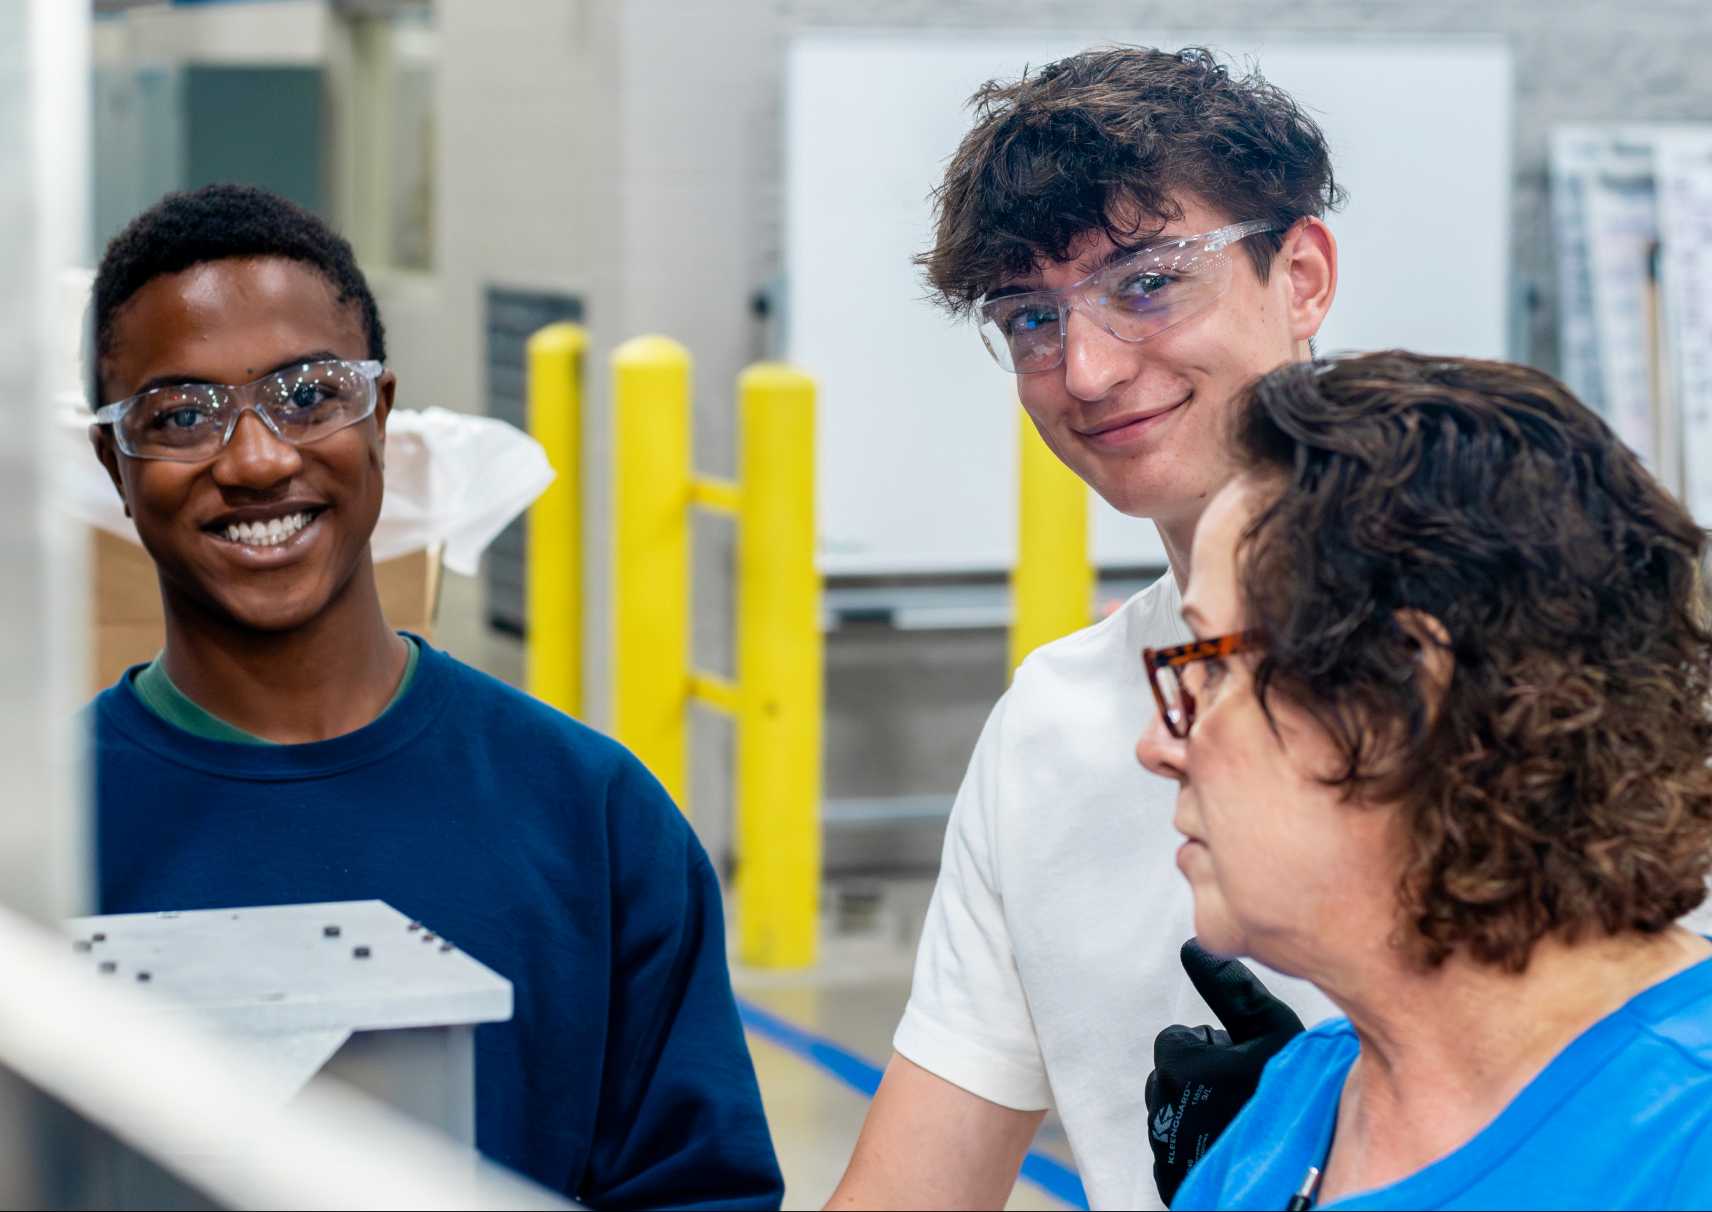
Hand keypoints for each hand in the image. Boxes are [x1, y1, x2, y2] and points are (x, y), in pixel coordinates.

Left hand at [1145, 938, 1305, 1205]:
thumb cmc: (1292, 1098)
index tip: (1242, 1065)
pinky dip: (1195, 1143)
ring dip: (1197, 1109)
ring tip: (1240, 1118)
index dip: (1212, 1047)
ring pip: (1172, 1109)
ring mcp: (1163, 1146)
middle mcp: (1162, 1104)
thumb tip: (1193, 946)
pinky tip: (1229, 1143)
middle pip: (1172, 1074)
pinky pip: (1173, 1148)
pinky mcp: (1168, 1179)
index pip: (1176, 1039)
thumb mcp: (1273, 1030)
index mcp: (1180, 1064)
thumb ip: (1231, 988)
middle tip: (1244, 1091)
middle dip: (1201, 1077)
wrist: (1303, 1176)